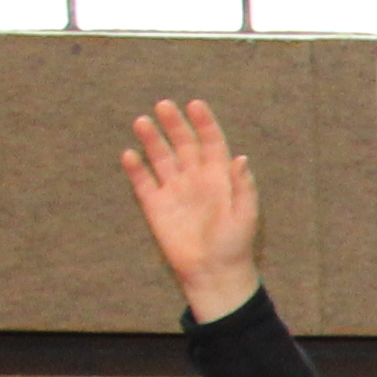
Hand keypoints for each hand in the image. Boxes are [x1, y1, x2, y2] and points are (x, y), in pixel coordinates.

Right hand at [119, 98, 262, 316]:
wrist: (213, 272)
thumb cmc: (234, 244)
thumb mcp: (246, 215)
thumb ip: (243, 186)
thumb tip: (240, 157)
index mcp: (219, 177)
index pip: (211, 143)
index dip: (204, 123)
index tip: (195, 105)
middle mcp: (195, 178)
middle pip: (183, 144)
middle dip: (175, 124)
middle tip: (164, 105)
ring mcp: (174, 189)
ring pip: (160, 157)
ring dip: (152, 139)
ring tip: (143, 122)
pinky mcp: (155, 205)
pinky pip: (143, 182)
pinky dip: (136, 168)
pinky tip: (130, 155)